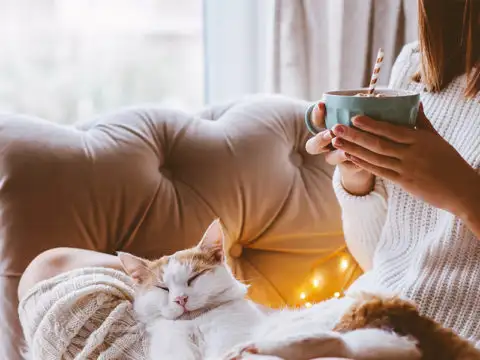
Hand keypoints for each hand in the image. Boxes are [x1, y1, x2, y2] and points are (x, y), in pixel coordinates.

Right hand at [305, 102, 374, 195]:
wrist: (367, 155)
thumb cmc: (362, 130)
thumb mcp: (359, 118)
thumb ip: (359, 110)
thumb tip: (375, 96)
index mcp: (326, 128)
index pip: (316, 120)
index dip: (317, 113)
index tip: (322, 104)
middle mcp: (326, 145)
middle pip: (313, 146)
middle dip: (321, 138)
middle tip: (331, 133)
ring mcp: (334, 158)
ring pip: (330, 158)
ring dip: (338, 154)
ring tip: (347, 152)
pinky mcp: (347, 168)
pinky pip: (348, 167)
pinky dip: (356, 163)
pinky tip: (363, 161)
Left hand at [330, 104, 479, 216]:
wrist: (461, 190)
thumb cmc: (450, 162)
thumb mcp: (438, 140)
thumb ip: (423, 123)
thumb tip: (416, 104)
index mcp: (420, 139)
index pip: (391, 130)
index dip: (371, 124)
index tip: (354, 117)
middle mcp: (411, 154)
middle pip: (378, 143)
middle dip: (354, 135)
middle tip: (335, 127)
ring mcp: (406, 169)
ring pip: (375, 158)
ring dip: (353, 149)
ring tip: (336, 141)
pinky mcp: (403, 182)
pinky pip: (379, 172)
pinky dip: (363, 164)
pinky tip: (350, 157)